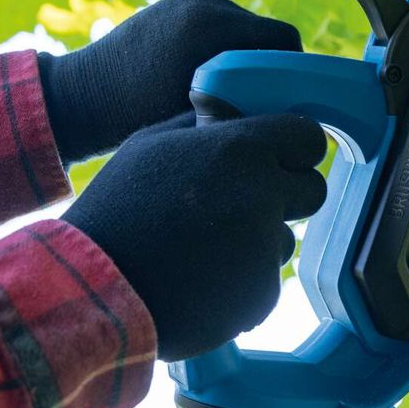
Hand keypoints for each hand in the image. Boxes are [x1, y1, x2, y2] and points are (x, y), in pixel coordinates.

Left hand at [39, 0, 301, 163]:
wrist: (82, 95)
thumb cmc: (135, 113)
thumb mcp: (200, 110)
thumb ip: (245, 99)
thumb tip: (285, 104)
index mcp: (210, 23)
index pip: (282, 38)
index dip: (291, 70)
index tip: (285, 98)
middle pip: (264, 33)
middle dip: (264, 65)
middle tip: (254, 100)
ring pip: (244, 29)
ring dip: (243, 56)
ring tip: (224, 88)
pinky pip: (223, 23)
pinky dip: (224, 46)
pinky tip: (206, 72)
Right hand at [63, 113, 327, 359]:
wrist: (94, 289)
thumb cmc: (117, 209)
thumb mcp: (151, 144)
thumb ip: (204, 125)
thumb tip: (235, 114)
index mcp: (240, 149)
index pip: (309, 137)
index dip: (296, 149)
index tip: (282, 159)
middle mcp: (263, 195)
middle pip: (314, 190)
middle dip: (287, 196)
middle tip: (244, 206)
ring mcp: (265, 247)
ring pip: (285, 238)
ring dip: (257, 243)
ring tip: (202, 250)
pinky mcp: (263, 293)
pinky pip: (266, 281)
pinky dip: (241, 284)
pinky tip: (200, 282)